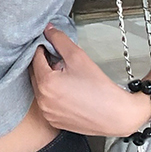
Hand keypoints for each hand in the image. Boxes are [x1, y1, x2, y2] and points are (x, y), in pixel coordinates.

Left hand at [29, 25, 150, 136]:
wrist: (115, 115)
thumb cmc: (100, 89)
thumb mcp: (78, 56)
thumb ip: (60, 40)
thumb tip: (48, 30)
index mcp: (46, 84)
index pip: (35, 58)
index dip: (42, 48)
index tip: (50, 44)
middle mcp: (42, 101)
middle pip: (35, 74)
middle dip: (44, 64)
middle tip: (59, 59)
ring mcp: (47, 113)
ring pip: (40, 88)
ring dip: (47, 79)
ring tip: (66, 75)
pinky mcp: (54, 121)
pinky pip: (46, 102)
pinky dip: (52, 94)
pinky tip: (67, 90)